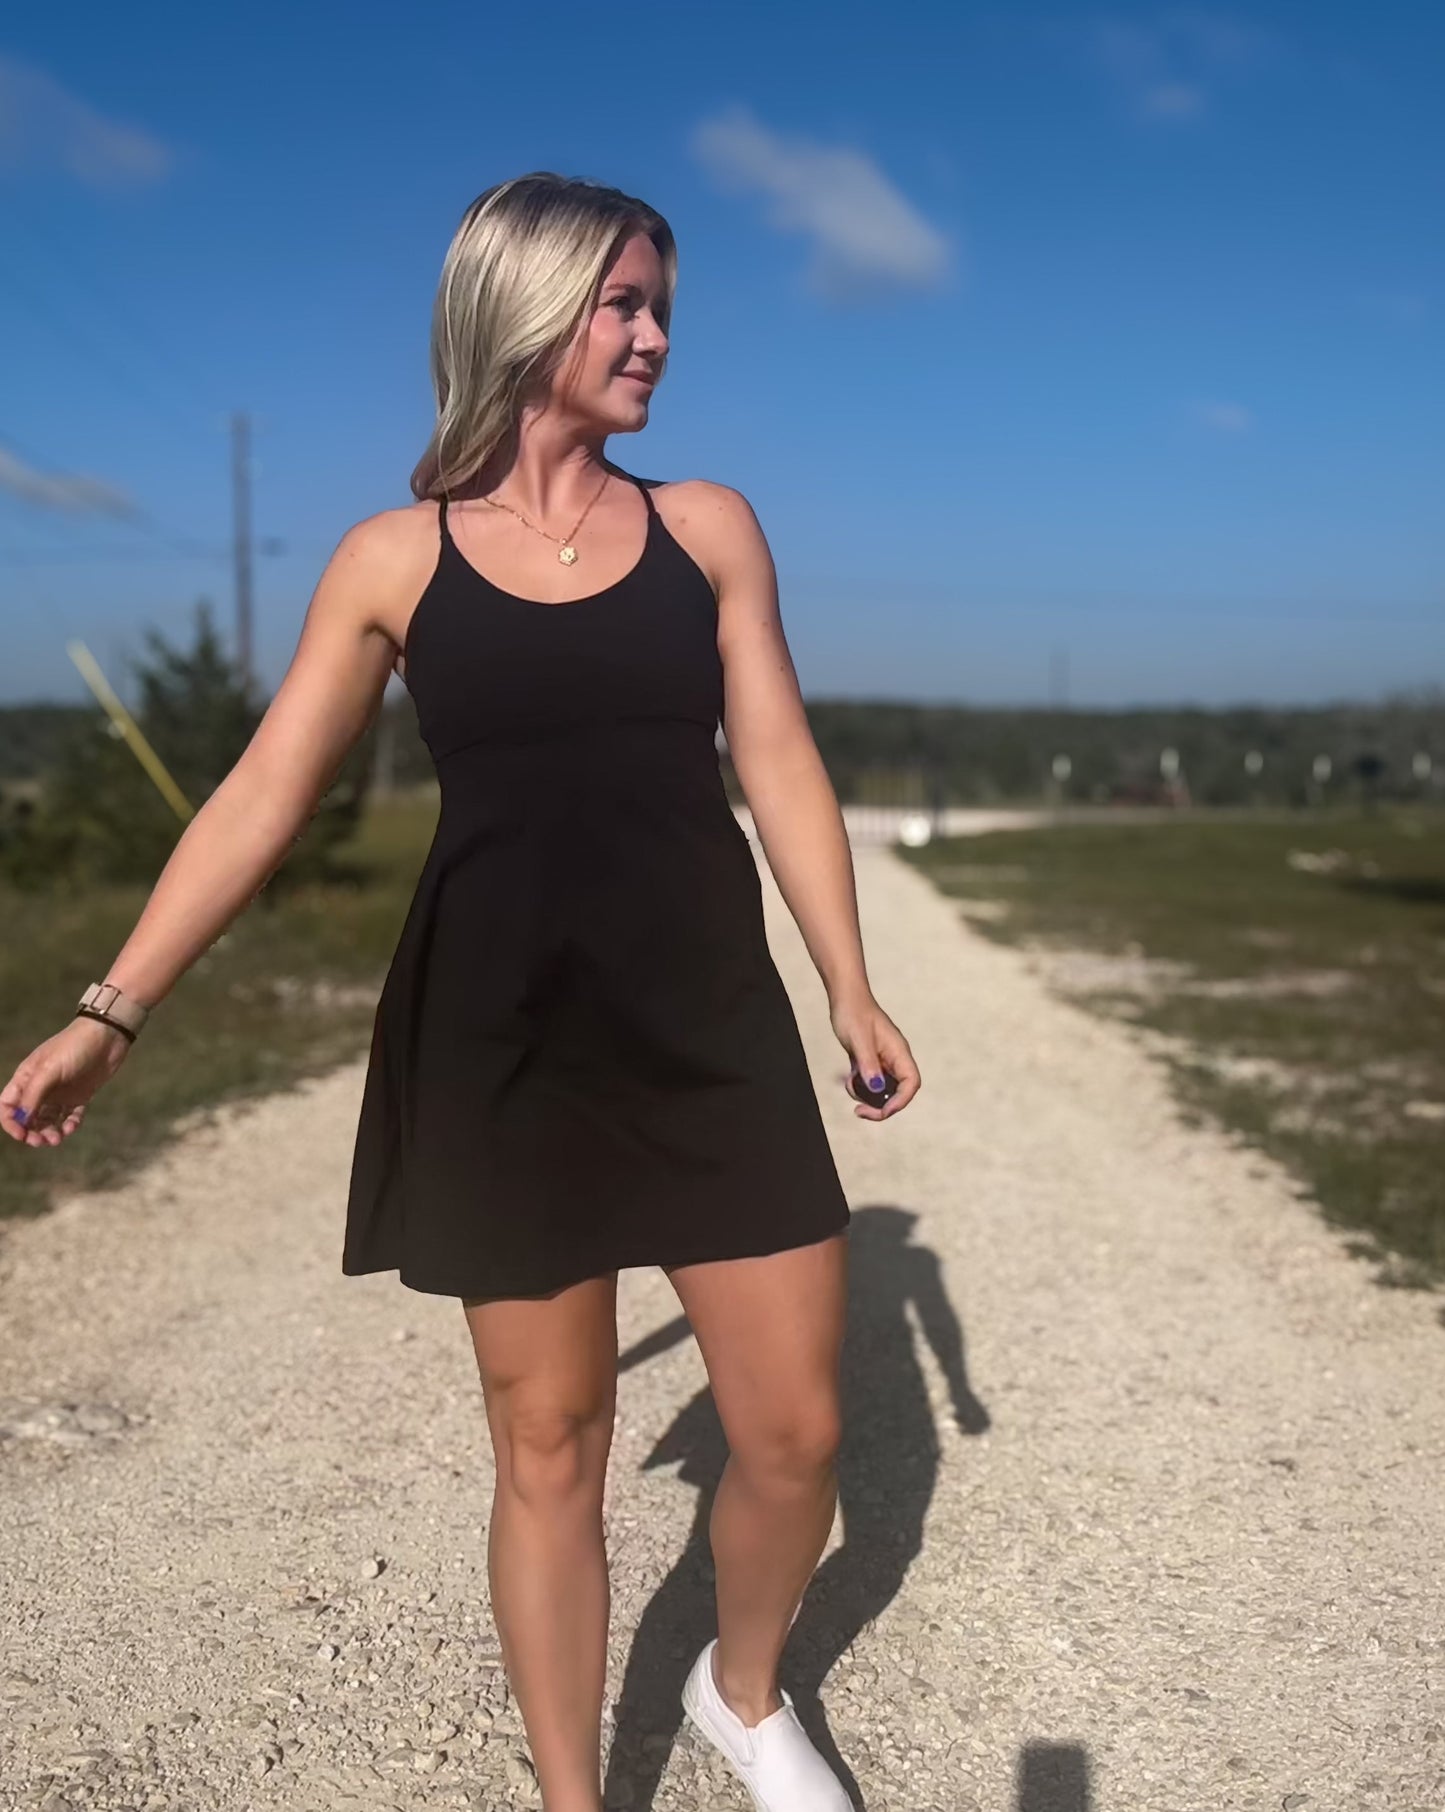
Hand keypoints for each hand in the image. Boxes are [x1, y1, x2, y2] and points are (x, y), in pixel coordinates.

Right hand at [0, 1017, 133, 1147]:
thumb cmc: (74, 1047)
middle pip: (28, 1117)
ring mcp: (60, 1093)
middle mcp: (41, 1088)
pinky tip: (72, 1127)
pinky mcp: (80, 1096)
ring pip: (48, 1120)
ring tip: (58, 1138)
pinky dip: (69, 1125)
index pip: (8, 1105)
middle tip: (42, 1141)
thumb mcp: (49, 1069)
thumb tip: (21, 1120)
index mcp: (26, 1078)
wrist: (108, 1036)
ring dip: (50, 1132)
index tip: (21, 1134)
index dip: (11, 1122)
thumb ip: (33, 1094)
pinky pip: (70, 1117)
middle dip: (32, 1132)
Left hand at [828, 991, 919, 1121]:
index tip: (881, 1111)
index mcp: (899, 1052)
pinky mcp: (871, 1062)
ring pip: (882, 1090)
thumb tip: (876, 1088)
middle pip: (898, 1092)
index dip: (900, 1101)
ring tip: (850, 1086)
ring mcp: (883, 1061)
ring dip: (867, 1097)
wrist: (845, 997)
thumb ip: (868, 1063)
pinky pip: (870, 1083)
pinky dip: (859, 1087)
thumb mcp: (859, 1039)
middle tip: (860, 1112)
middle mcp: (894, 1059)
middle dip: (881, 1106)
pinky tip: (848, 1078)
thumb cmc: (854, 1013)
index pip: (911, 1083)